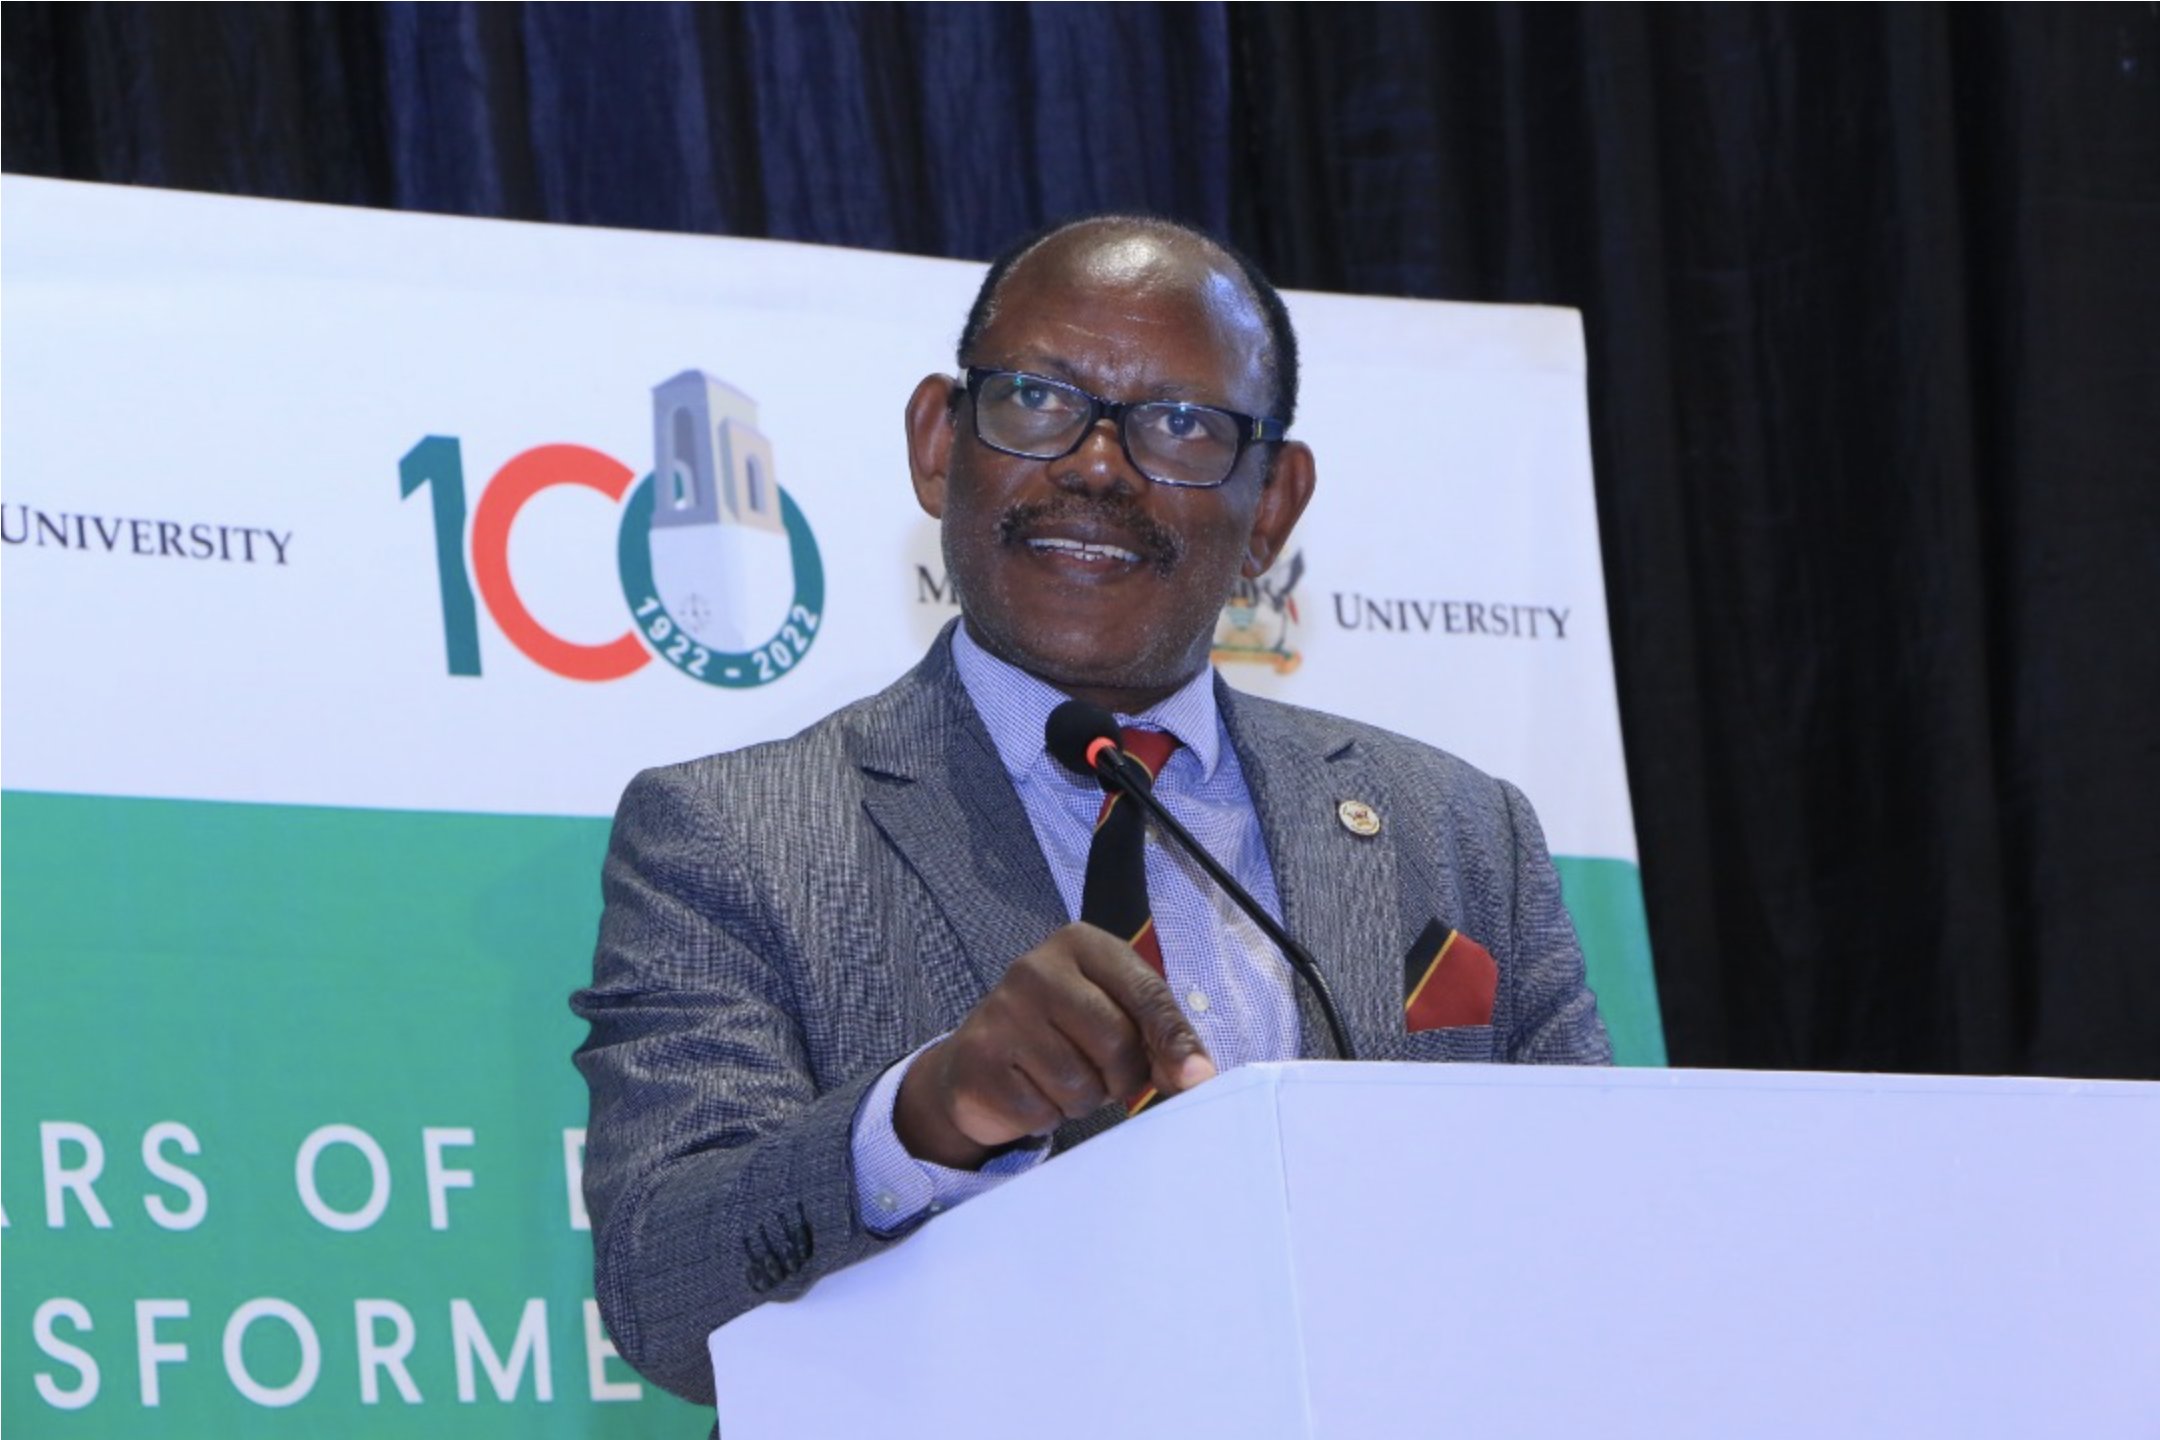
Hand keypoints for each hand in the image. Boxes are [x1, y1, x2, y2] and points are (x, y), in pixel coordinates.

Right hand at [893, 922, 1216, 1168]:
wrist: (980, 1059)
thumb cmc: (1064, 1033)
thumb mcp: (1117, 1015)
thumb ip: (1161, 1036)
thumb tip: (1199, 1077)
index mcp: (1081, 944)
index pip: (1146, 993)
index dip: (1175, 1041)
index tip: (1197, 1079)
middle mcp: (1036, 968)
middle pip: (1116, 1041)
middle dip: (1123, 1076)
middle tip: (1106, 1075)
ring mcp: (1001, 1012)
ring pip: (1078, 1084)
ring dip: (1083, 1100)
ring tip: (1063, 1080)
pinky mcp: (979, 1060)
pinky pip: (1040, 1111)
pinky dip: (1046, 1116)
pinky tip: (1032, 1092)